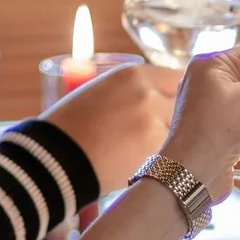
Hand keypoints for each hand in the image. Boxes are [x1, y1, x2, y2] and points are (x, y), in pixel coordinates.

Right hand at [38, 58, 179, 191]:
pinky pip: (175, 153)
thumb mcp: (102, 93)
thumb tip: (164, 99)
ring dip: (176, 142)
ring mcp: (153, 121)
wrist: (53, 159)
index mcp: (133, 74)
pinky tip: (147, 165)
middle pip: (186, 104)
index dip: (180, 97)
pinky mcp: (154, 150)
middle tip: (172, 135)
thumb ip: (136, 92)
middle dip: (182, 120)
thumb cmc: (70, 128)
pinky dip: (167, 160)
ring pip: (183, 130)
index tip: (179, 109)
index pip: (179, 79)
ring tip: (152, 154)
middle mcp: (147, 93)